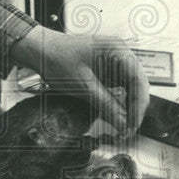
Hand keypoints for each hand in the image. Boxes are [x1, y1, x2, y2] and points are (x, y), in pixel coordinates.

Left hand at [8, 26, 149, 136]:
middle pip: (138, 84)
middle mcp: (120, 53)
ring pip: (131, 87)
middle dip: (135, 108)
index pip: (139, 80)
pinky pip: (120, 86)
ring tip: (123, 125)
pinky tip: (116, 113)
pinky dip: (119, 101)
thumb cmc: (57, 58)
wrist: (39, 49)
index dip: (138, 105)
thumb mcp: (83, 86)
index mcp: (118, 50)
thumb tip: (123, 124)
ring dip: (128, 106)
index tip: (133, 124)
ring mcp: (114, 60)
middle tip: (128, 129)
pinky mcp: (107, 68)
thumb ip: (106, 105)